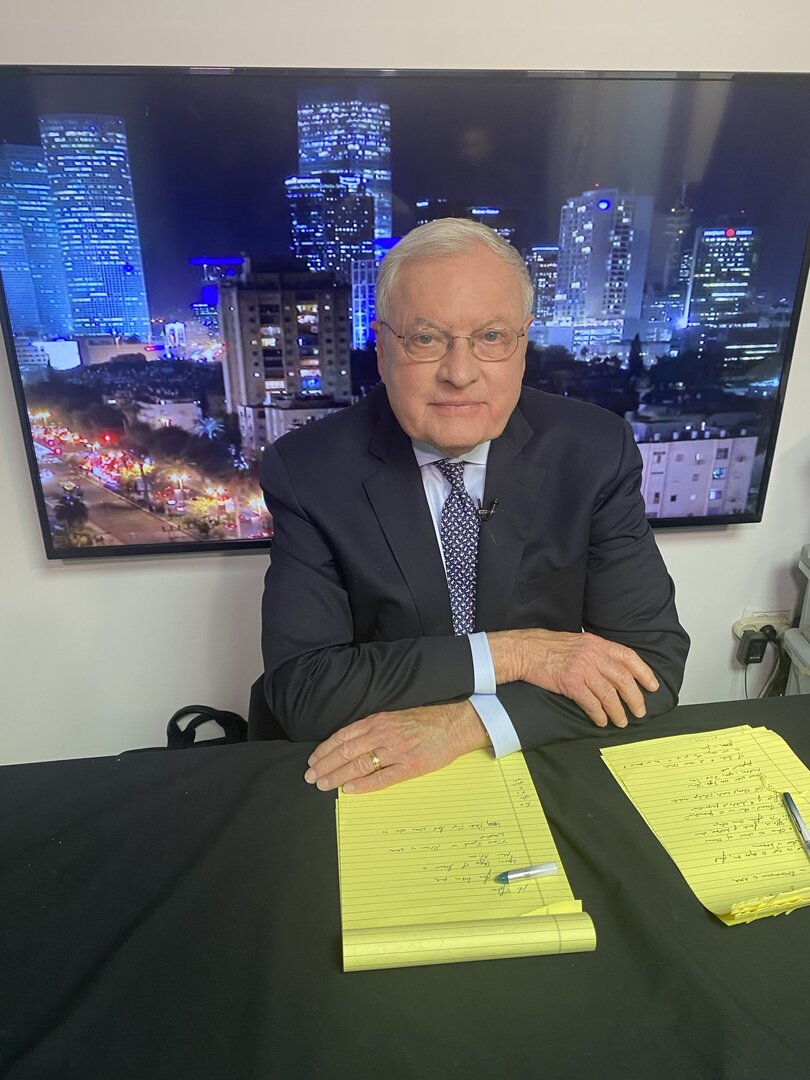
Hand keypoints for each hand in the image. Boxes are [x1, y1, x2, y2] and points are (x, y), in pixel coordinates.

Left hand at [303, 701, 489, 793]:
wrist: (454, 724)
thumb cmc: (424, 721)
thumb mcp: (394, 717)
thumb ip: (372, 728)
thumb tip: (348, 744)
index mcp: (378, 721)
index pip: (344, 736)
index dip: (325, 749)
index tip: (313, 760)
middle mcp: (383, 734)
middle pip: (346, 751)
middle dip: (325, 765)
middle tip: (310, 777)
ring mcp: (396, 751)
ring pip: (359, 764)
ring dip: (337, 776)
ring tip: (323, 785)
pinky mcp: (410, 766)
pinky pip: (382, 778)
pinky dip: (364, 784)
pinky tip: (350, 789)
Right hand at [489, 628, 658, 728]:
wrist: (525, 651)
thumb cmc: (547, 647)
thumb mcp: (577, 642)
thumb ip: (595, 652)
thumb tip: (611, 668)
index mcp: (596, 643)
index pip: (628, 657)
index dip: (644, 672)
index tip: (653, 685)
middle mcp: (592, 655)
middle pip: (623, 678)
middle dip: (635, 698)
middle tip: (640, 711)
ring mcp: (582, 668)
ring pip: (609, 694)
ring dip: (618, 711)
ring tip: (621, 721)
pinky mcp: (571, 683)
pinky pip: (591, 703)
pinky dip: (599, 714)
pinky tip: (601, 721)